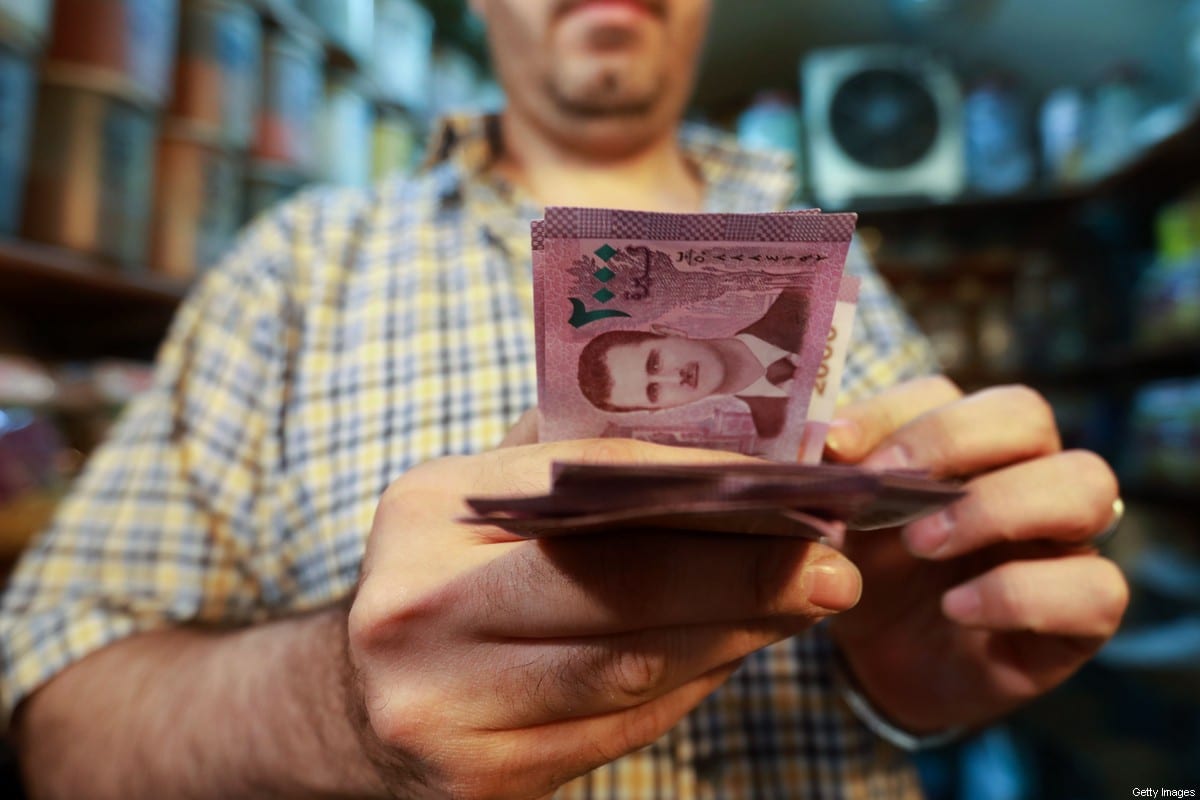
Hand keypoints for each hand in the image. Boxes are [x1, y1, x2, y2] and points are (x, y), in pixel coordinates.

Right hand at [347, 433, 861, 798]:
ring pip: (632, 669)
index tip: (792, 490)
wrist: (354, 708)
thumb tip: (719, 445)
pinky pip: (620, 731)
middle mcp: (421, 610)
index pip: (588, 483)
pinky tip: (731, 654)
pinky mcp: (480, 781)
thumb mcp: (477, 505)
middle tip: (833, 569)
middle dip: (741, 576)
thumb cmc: (442, 582)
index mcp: (426, 512)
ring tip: (801, 607)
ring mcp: (445, 707)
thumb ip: (571, 465)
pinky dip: (689, 689)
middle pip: (616, 587)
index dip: (702, 487)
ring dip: (733, 635)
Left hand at [824, 376, 1127, 733]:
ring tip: (923, 545)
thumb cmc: (870, 574)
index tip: (835, 446)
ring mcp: (1065, 539)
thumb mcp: (837, 524)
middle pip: (1026, 414)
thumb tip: (813, 448)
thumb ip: (830, 483)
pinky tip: (957, 609)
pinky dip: (1020, 594)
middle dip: (953, 440)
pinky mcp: (1085, 613)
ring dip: (997, 506)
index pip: (942, 393)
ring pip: (1087, 484)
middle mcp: (1025, 473)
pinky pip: (1096, 587)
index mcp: (960, 442)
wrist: (884, 665)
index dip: (891, 413)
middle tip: (887, 483)